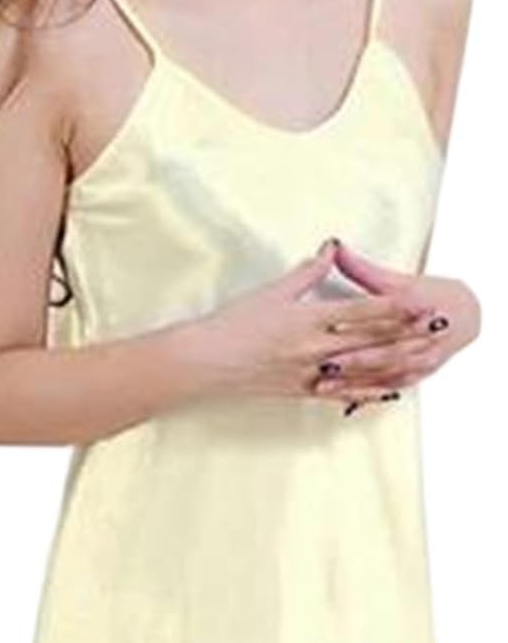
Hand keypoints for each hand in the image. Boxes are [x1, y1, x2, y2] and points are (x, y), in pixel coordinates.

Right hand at [192, 238, 435, 400]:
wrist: (206, 361)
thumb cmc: (235, 323)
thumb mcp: (273, 291)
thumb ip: (307, 271)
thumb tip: (330, 247)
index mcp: (308, 319)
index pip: (361, 312)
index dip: (394, 308)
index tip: (420, 301)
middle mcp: (314, 349)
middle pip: (370, 342)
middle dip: (406, 335)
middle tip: (436, 328)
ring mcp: (310, 374)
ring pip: (363, 370)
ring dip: (396, 364)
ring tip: (424, 358)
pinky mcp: (303, 392)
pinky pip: (343, 394)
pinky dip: (369, 391)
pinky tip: (391, 390)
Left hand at [313, 241, 481, 410]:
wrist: (463, 315)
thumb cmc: (430, 295)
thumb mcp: (396, 280)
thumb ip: (362, 269)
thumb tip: (333, 248)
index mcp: (416, 306)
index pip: (388, 312)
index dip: (360, 321)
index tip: (332, 325)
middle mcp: (421, 337)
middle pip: (385, 349)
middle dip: (355, 358)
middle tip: (325, 362)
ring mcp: (420, 359)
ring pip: (384, 373)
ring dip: (355, 380)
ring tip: (324, 383)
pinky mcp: (415, 374)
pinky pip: (388, 387)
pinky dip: (366, 393)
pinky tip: (341, 397)